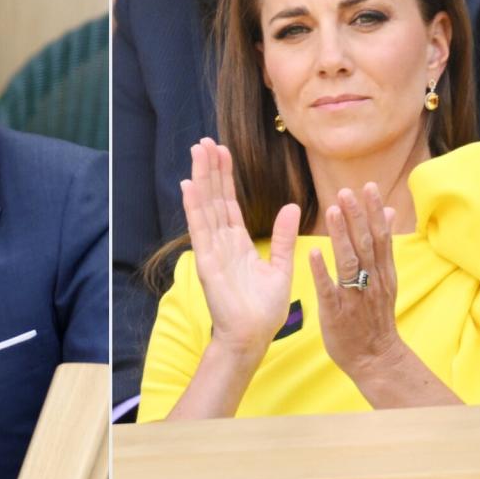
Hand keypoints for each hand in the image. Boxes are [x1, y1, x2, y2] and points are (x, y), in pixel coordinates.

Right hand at [182, 138, 299, 358]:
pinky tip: (189, 186)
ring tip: (198, 152)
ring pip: (206, 206)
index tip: (222, 151)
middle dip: (210, 169)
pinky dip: (194, 207)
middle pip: (214, 198)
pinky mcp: (207, 262)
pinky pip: (200, 229)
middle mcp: (221, 242)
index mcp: (237, 243)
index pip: (228, 203)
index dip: (225, 177)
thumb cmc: (264, 309)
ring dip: (201, 179)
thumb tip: (290, 206)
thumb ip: (284, 237)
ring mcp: (212, 250)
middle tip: (205, 141)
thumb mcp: (280, 267)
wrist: (252, 337)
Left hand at [309, 183, 402, 378]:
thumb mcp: (386, 278)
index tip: (367, 187)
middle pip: (366, 244)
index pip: (380, 236)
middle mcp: (372, 281)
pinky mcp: (337, 312)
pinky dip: (322, 271)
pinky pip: (329, 289)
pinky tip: (313, 252)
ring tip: (331, 212)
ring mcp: (355, 296)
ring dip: (340, 236)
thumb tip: (387, 211)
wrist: (375, 358)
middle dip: (357, 217)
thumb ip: (383, 246)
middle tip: (346, 191)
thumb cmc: (375, 315)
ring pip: (349, 262)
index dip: (373, 212)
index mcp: (383, 272)